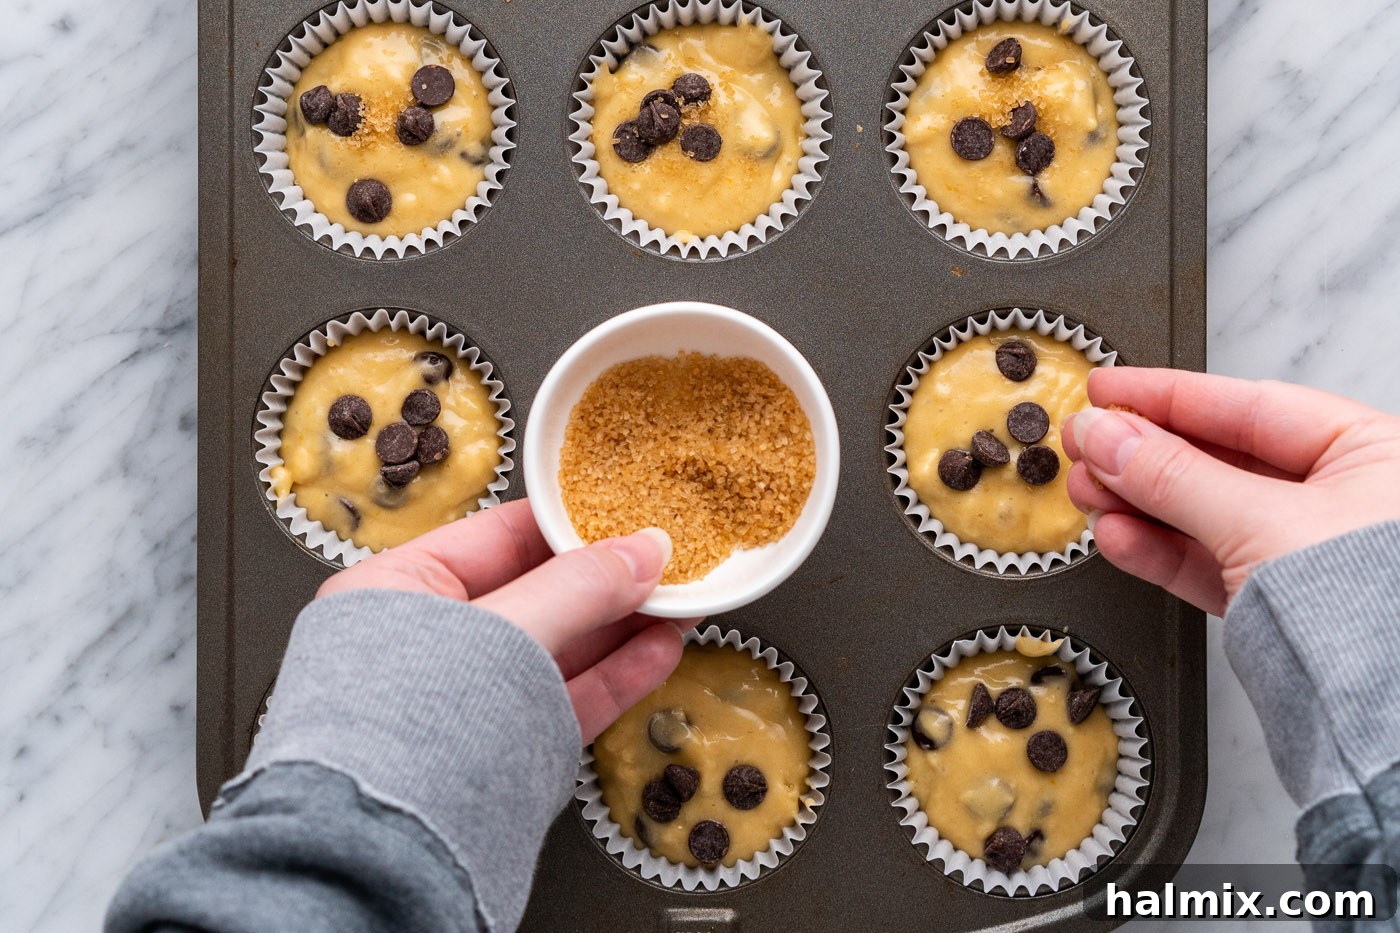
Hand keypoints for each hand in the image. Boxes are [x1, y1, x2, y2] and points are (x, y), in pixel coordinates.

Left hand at [318, 499, 695, 741]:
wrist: (384, 852)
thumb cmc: (400, 735)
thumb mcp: (504, 631)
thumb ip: (579, 587)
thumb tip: (642, 551)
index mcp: (396, 591)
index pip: (498, 537)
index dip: (570, 526)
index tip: (628, 517)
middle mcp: (428, 642)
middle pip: (537, 592)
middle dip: (608, 578)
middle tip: (666, 560)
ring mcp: (467, 699)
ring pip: (560, 648)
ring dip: (624, 626)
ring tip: (678, 602)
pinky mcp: (501, 748)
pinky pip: (566, 697)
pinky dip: (615, 674)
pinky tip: (658, 651)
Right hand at [1063, 368, 1399, 614]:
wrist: (1386, 720)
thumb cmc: (1378, 613)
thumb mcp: (1261, 521)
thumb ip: (1172, 473)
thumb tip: (1107, 435)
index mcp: (1373, 453)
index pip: (1251, 405)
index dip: (1169, 395)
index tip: (1109, 389)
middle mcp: (1348, 499)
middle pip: (1222, 458)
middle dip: (1143, 454)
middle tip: (1086, 443)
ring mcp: (1311, 553)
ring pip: (1207, 514)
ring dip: (1140, 503)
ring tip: (1089, 493)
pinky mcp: (1282, 604)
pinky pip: (1210, 564)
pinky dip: (1160, 550)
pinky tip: (1118, 535)